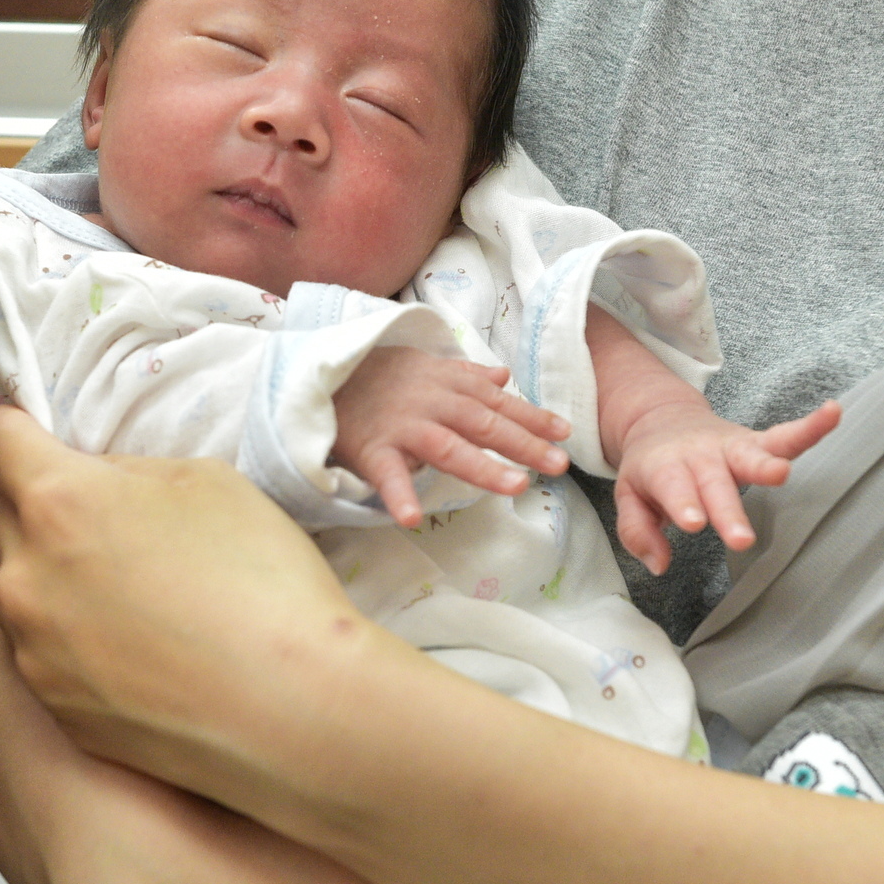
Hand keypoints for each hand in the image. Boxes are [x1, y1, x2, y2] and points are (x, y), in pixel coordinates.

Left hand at [0, 406, 361, 781]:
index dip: (18, 428)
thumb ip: (128, 472)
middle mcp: (22, 574)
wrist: (290, 711)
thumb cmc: (260, 581)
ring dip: (49, 574)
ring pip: (16, 587)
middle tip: (99, 516)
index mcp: (56, 502)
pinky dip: (68, 637)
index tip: (35, 433)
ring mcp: (29, 649)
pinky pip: (39, 650)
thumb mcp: (207, 481)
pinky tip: (130, 647)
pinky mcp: (51, 706)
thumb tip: (96, 483)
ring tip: (123, 590)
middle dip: (35, 503)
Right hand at [331, 348, 569, 526]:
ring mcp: (402, 426)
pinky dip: (399, 495)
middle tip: (558, 465)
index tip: (565, 432)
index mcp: (446, 384)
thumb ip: (465, 374)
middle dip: (523, 443)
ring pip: (448, 447)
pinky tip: (413, 518)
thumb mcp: (423, 365)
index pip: (496, 402)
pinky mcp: (372, 448)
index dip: (532, 417)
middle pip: (483, 424)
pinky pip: (387, 474)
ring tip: (515, 487)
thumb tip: (504, 377)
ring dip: (482, 468)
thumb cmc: (375, 375)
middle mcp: (431, 402)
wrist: (318, 372)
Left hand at [610, 398, 840, 573]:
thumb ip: (638, 532)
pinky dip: (810, 427)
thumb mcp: (629, 497)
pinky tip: (833, 413)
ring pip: (751, 455)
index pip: (674, 488)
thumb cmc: (651, 468)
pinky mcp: (756, 443)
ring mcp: (730, 447)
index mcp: (665, 468)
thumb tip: (659, 564)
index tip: (694, 524)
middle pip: (716, 484)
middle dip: (729, 511)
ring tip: (782, 473)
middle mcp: (700, 455)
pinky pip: (786, 436)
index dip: (684, 505)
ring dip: (766, 466)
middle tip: (741, 539)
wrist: (660, 420)